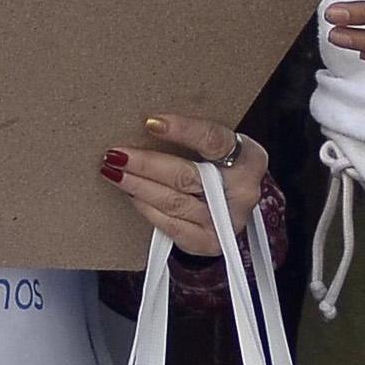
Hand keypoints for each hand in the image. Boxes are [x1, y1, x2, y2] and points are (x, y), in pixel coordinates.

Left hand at [102, 113, 267, 253]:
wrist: (233, 206)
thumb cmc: (220, 168)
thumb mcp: (219, 148)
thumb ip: (194, 137)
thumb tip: (148, 124)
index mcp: (250, 158)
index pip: (212, 140)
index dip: (182, 130)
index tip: (150, 123)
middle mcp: (243, 192)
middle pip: (186, 176)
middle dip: (145, 164)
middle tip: (115, 154)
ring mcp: (227, 222)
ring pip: (173, 202)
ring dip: (138, 186)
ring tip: (114, 172)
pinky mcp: (209, 242)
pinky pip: (170, 225)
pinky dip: (147, 209)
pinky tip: (132, 195)